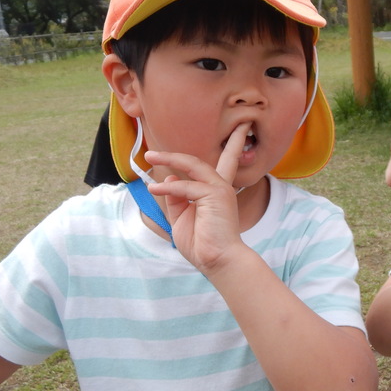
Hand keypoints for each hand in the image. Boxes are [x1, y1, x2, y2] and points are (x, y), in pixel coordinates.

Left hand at [143, 123, 249, 272]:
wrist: (218, 261)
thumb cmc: (202, 245)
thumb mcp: (182, 218)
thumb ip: (176, 198)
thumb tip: (171, 177)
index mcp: (216, 192)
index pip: (226, 163)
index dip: (233, 146)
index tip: (240, 129)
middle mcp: (221, 187)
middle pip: (221, 155)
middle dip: (213, 143)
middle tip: (184, 139)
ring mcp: (220, 189)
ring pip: (193, 165)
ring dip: (170, 159)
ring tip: (150, 157)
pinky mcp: (214, 195)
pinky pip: (185, 187)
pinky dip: (169, 187)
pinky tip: (154, 189)